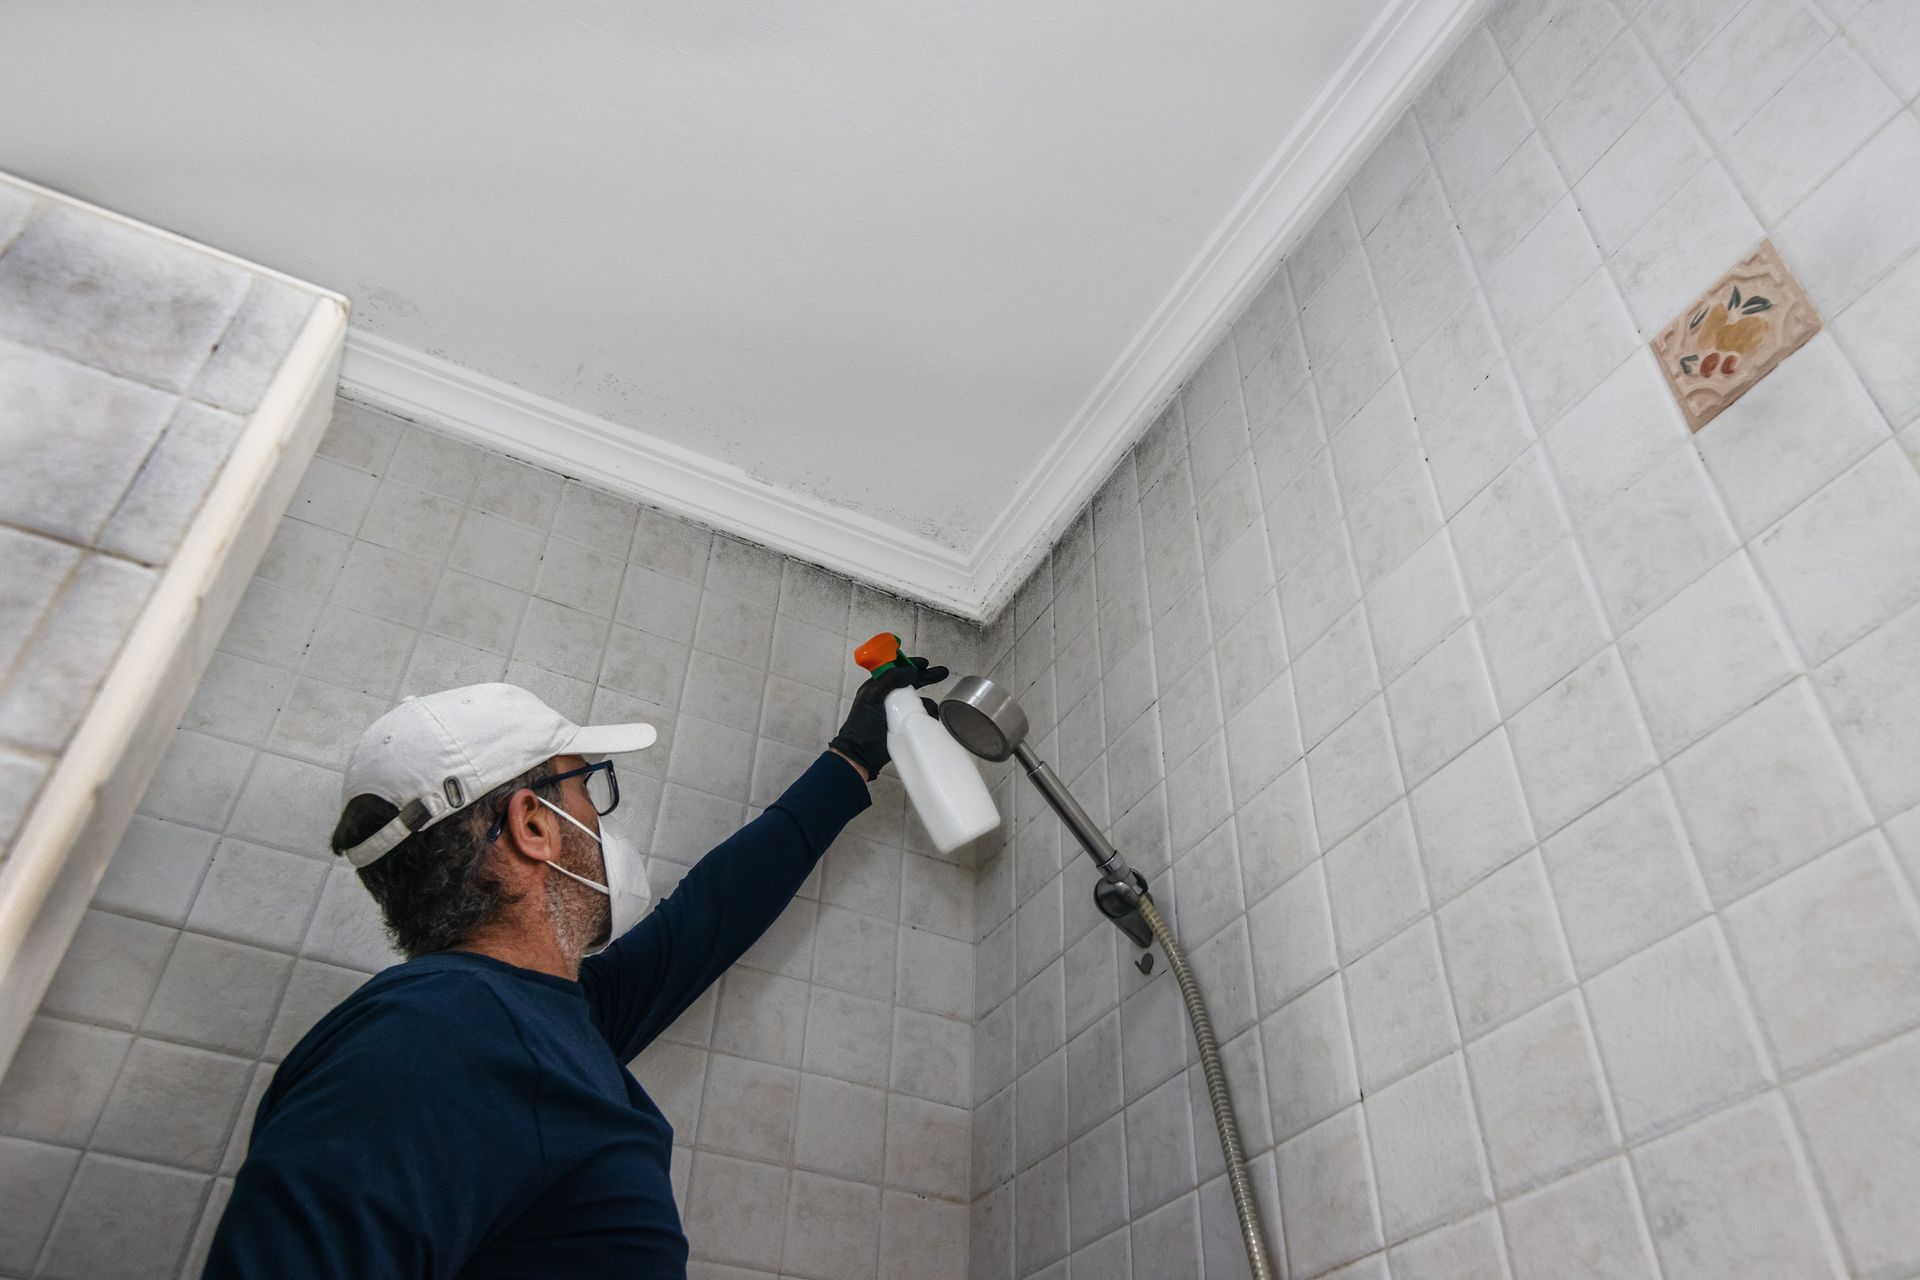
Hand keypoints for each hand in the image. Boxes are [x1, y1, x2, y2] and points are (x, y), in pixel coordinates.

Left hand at [829, 655, 949, 778]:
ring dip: (928, 701)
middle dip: (927, 676)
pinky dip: (927, 715)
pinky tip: (931, 718)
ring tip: (932, 707)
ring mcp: (896, 712)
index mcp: (877, 687)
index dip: (911, 664)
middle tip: (942, 673)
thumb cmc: (862, 726)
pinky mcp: (903, 725)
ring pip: (917, 700)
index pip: (896, 670)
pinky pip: (919, 716)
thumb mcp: (872, 697)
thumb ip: (890, 680)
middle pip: (911, 682)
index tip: (925, 663)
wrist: (861, 755)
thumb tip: (911, 670)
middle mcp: (888, 697)